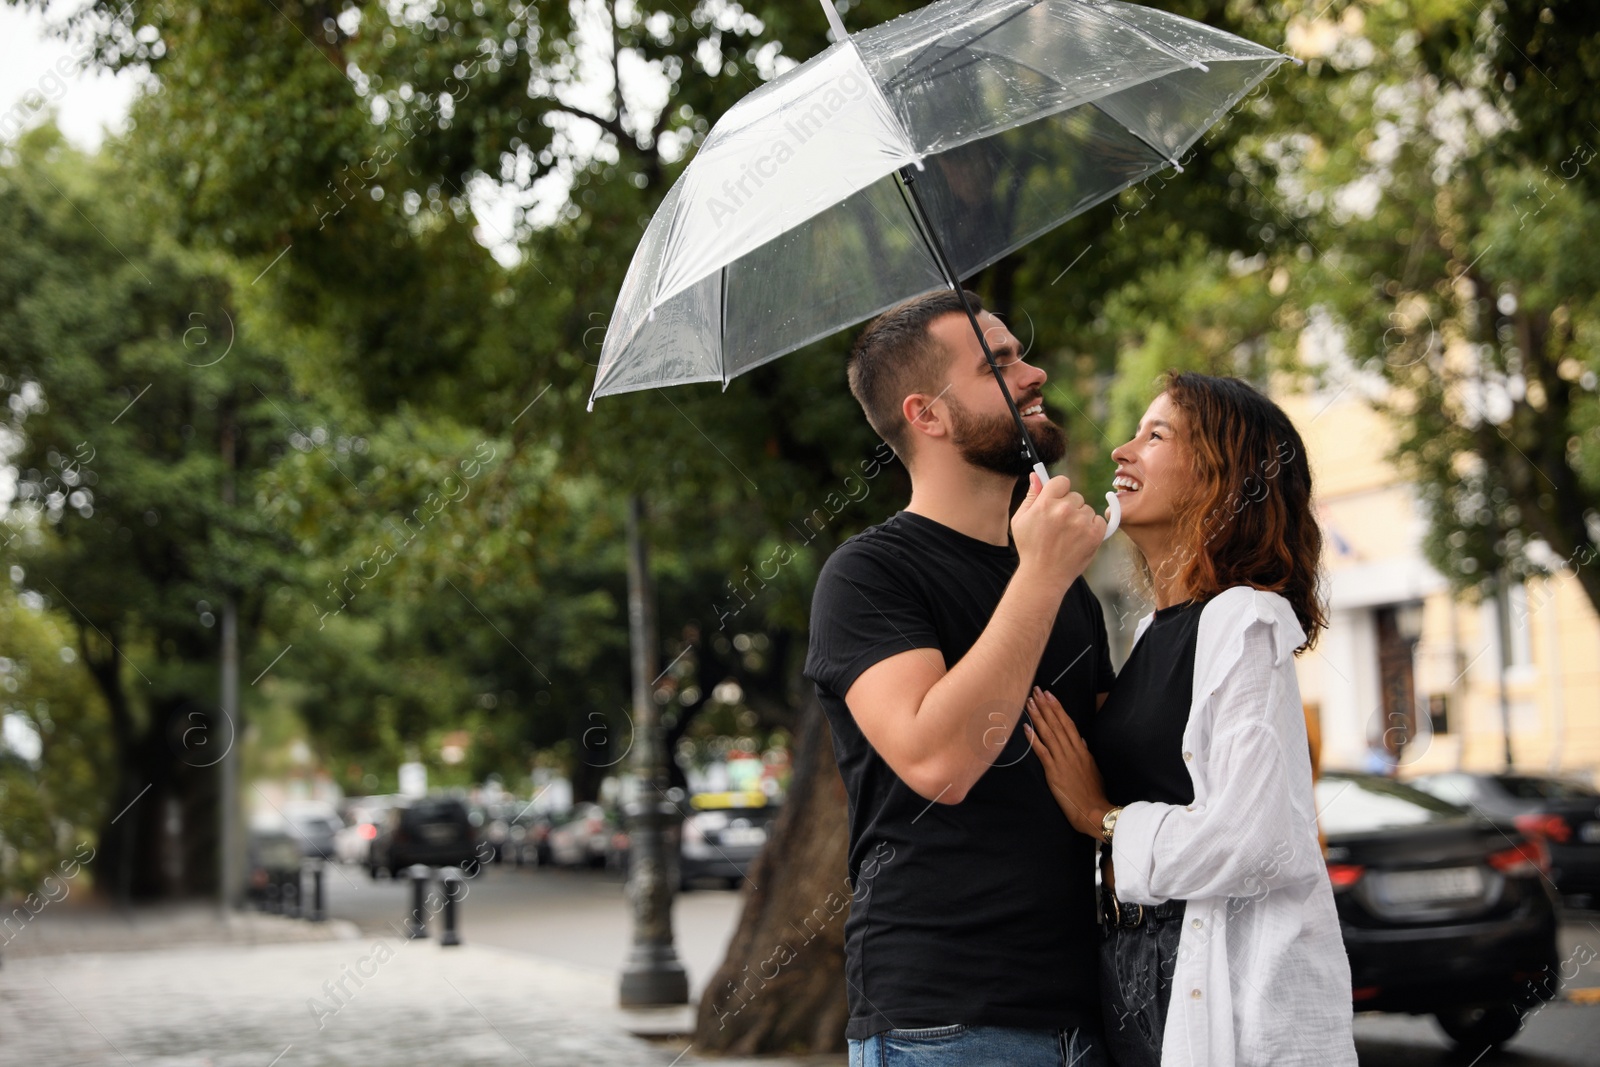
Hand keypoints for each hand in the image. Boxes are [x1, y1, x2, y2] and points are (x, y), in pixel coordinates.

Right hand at [1011, 473, 1104, 595]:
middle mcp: (1064, 510)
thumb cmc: (1030, 547)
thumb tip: (1035, 474)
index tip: (1057, 501)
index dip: (1059, 491)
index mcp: (1045, 503)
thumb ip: (1031, 496)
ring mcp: (1081, 522)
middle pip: (1075, 496)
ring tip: (1068, 536)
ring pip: (1087, 509)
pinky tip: (1079, 539)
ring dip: (1080, 519)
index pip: (1061, 481)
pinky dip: (1092, 528)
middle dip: (1069, 507)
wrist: (1044, 576)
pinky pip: (1099, 520)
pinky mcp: (1094, 534)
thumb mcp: (1020, 520)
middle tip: (1059, 526)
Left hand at [1024, 686, 1110, 837]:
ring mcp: (1062, 760)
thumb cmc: (1094, 792)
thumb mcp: (1093, 769)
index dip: (1058, 708)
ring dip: (1038, 716)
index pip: (1068, 723)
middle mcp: (1072, 751)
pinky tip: (1026, 728)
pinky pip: (1042, 751)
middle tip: (1037, 690)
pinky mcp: (1054, 771)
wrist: (1093, 810)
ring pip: (1049, 733)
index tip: (1050, 695)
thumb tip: (1081, 740)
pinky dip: (1033, 739)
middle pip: (1057, 723)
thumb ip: (1085, 753)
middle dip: (1046, 705)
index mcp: (1081, 750)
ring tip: (1030, 702)